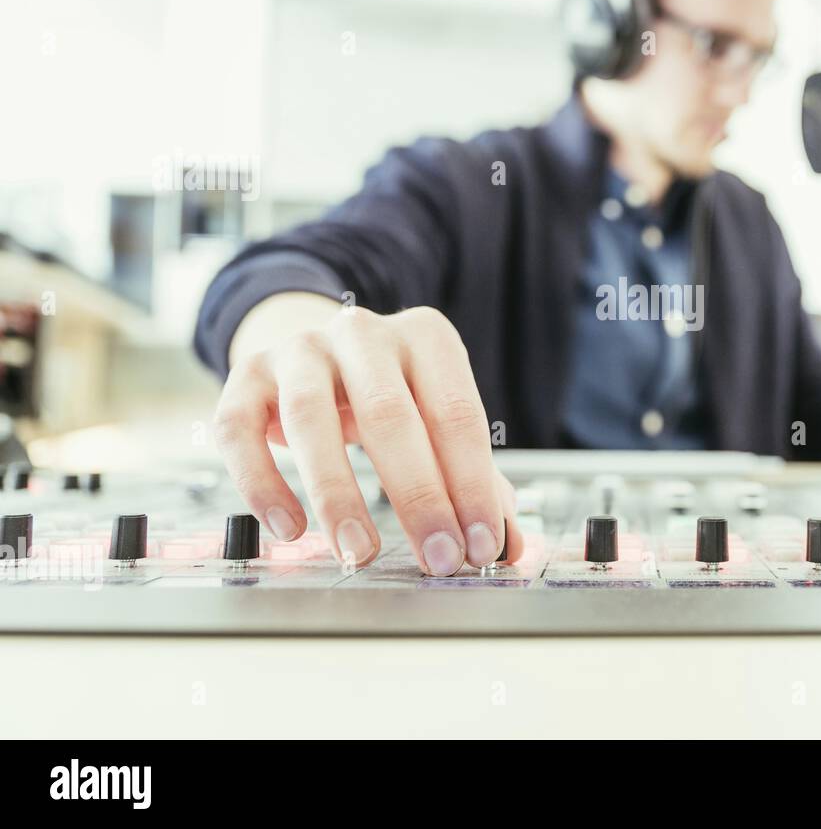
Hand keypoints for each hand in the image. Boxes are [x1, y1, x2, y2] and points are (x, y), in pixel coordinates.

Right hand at [213, 301, 517, 574]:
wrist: (313, 351)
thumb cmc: (390, 396)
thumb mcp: (437, 422)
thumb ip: (476, 481)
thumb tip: (510, 546)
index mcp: (426, 337)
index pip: (457, 413)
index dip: (472, 484)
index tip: (481, 544)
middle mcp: (362, 332)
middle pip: (391, 415)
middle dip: (419, 496)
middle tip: (438, 558)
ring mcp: (299, 349)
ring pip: (310, 418)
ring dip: (337, 494)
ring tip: (358, 552)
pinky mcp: (245, 375)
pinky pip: (239, 430)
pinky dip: (262, 483)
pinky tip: (289, 528)